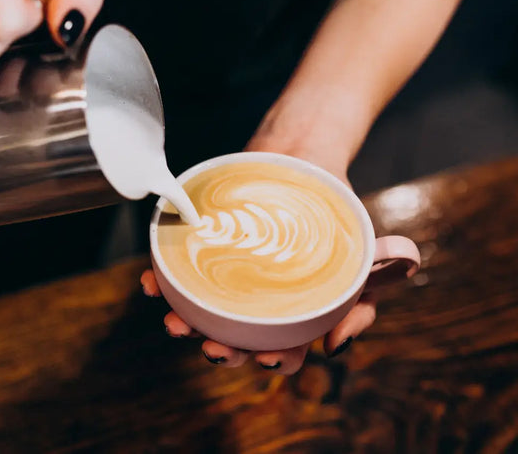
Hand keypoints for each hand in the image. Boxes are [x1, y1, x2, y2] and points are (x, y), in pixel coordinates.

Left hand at [139, 134, 381, 374]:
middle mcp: (256, 305)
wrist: (301, 165)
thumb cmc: (333, 221)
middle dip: (222, 351)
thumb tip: (355, 326)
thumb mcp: (364, 249)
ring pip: (202, 313)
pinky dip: (161, 282)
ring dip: (185, 324)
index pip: (285, 350)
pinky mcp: (203, 254)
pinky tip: (151, 283)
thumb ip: (376, 278)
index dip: (275, 361)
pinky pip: (176, 274)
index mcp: (293, 315)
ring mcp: (226, 280)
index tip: (266, 359)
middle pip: (238, 340)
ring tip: (175, 324)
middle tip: (213, 347)